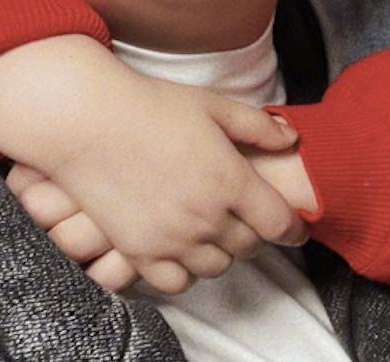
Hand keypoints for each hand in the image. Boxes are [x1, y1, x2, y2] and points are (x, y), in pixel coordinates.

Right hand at [0, 42, 306, 294]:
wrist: (90, 123)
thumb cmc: (154, 107)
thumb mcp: (215, 106)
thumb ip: (258, 126)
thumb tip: (291, 139)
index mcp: (230, 180)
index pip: (278, 222)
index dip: (295, 228)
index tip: (298, 228)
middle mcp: (205, 217)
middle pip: (249, 246)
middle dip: (257, 234)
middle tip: (252, 219)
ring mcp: (171, 240)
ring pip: (216, 268)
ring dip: (224, 253)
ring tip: (218, 231)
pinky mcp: (137, 253)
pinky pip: (175, 284)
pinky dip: (187, 272)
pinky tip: (185, 250)